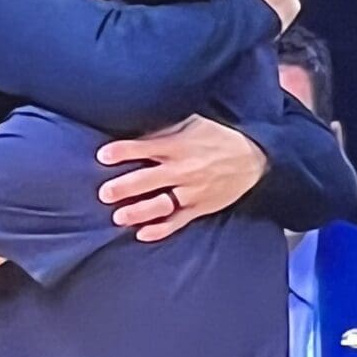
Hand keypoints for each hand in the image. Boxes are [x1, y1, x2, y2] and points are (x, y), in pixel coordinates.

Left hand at [97, 115, 268, 241]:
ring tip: (118, 217)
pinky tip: (142, 234)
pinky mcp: (199, 208)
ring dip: (138, 211)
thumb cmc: (217, 136)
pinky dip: (160, 230)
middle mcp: (183, 170)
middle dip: (124, 187)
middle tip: (104, 193)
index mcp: (178, 146)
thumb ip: (164, 127)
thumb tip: (136, 127)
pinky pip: (177, 222)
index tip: (103, 156)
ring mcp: (191, 191)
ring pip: (160, 204)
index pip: (145, 147)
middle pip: (148, 180)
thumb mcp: (192, 122)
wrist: (253, 158)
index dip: (123, 151)